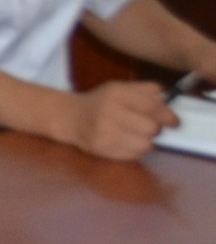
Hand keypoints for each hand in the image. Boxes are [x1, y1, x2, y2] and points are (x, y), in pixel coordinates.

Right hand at [58, 82, 175, 160]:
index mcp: (116, 94)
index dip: (168, 116)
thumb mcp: (120, 87)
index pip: (152, 106)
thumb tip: (168, 101)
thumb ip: (146, 90)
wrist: (70, 117)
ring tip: (137, 135)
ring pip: (144, 145)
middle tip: (149, 126)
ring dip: (146, 141)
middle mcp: (109, 112)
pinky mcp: (102, 150)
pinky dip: (135, 150)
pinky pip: (133, 155)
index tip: (174, 122)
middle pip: (151, 128)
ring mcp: (104, 133)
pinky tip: (127, 142)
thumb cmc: (101, 101)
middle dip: (155, 129)